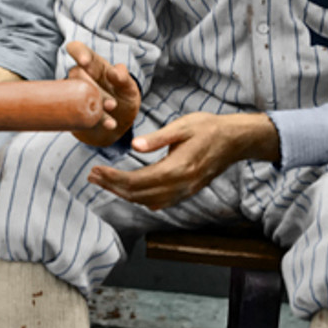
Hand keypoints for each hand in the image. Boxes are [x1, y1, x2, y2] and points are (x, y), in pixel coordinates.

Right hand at [63, 41, 140, 147]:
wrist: (120, 124)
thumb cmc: (124, 99)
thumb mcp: (129, 89)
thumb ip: (124, 79)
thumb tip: (113, 71)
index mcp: (93, 65)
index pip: (78, 50)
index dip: (78, 52)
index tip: (84, 62)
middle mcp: (80, 78)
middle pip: (77, 74)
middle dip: (93, 87)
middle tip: (113, 104)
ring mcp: (74, 95)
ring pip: (76, 95)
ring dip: (94, 105)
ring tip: (113, 115)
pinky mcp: (73, 112)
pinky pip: (77, 114)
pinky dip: (94, 120)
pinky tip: (110, 125)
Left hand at [86, 111, 277, 210]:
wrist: (235, 140)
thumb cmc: (209, 128)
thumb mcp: (183, 126)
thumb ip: (158, 138)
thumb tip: (135, 146)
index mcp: (177, 168)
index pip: (137, 181)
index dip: (113, 178)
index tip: (96, 170)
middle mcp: (180, 185)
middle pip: (138, 194)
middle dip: (112, 186)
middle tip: (92, 176)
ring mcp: (184, 191)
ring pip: (147, 201)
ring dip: (123, 193)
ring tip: (105, 181)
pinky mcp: (186, 191)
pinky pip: (159, 202)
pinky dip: (140, 198)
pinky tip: (130, 191)